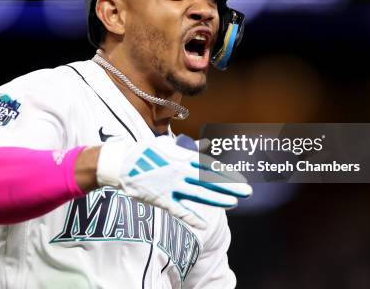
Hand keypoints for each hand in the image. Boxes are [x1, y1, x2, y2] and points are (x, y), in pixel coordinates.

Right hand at [96, 134, 251, 228]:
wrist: (122, 164)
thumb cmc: (146, 152)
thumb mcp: (168, 144)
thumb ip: (189, 147)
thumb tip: (206, 144)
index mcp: (183, 157)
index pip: (210, 166)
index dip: (227, 173)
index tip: (242, 178)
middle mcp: (180, 171)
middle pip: (210, 180)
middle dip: (230, 187)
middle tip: (248, 192)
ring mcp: (172, 186)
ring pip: (199, 195)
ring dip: (217, 200)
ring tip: (233, 204)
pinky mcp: (162, 199)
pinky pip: (179, 210)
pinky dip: (192, 217)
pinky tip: (204, 224)